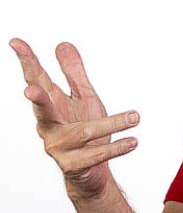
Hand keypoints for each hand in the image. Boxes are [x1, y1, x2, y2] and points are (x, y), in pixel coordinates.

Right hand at [9, 38, 139, 200]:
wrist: (90, 171)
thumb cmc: (84, 129)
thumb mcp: (83, 97)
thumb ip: (73, 73)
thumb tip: (62, 43)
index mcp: (52, 105)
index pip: (37, 79)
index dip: (26, 61)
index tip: (16, 42)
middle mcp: (49, 126)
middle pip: (43, 109)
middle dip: (37, 99)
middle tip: (29, 90)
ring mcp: (59, 147)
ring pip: (83, 132)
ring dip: (111, 123)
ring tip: (135, 116)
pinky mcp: (73, 166)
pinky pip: (96, 155)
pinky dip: (117, 148)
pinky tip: (134, 141)